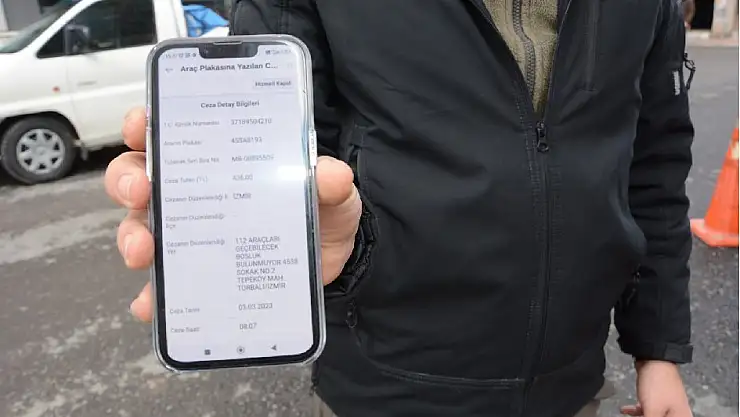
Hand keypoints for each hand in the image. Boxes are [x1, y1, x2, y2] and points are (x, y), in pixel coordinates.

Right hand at [105, 107, 361, 321]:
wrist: (330, 259)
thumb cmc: (321, 211)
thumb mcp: (331, 192)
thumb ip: (331, 182)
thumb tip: (331, 175)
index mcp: (217, 160)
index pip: (169, 133)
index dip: (144, 125)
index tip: (138, 127)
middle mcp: (193, 193)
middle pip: (139, 178)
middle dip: (128, 182)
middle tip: (141, 193)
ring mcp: (190, 234)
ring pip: (140, 229)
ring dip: (132, 238)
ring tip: (143, 253)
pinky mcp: (197, 276)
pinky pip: (163, 287)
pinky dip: (153, 296)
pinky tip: (152, 305)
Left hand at [620, 360, 692, 416]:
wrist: (654, 359)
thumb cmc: (658, 385)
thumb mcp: (653, 411)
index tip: (646, 416)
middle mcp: (678, 413)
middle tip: (636, 416)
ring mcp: (668, 405)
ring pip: (653, 416)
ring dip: (640, 416)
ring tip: (627, 414)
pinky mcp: (658, 397)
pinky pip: (648, 409)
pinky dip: (637, 411)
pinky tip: (625, 410)